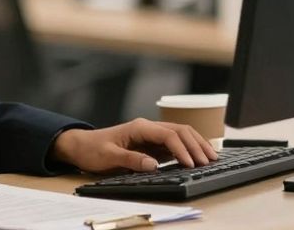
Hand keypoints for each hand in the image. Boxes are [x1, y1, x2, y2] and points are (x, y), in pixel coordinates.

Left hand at [50, 118, 217, 173]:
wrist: (80, 146)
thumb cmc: (92, 149)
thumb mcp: (108, 156)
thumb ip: (131, 160)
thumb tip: (154, 165)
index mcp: (138, 127)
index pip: (167, 134)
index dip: (181, 149)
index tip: (191, 164)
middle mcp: (147, 128)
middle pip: (179, 131)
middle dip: (196, 145)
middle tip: (209, 161)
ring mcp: (151, 135)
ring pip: (180, 134)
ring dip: (196, 144)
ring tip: (212, 158)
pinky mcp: (152, 144)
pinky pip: (175, 143)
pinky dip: (189, 148)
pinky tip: (199, 156)